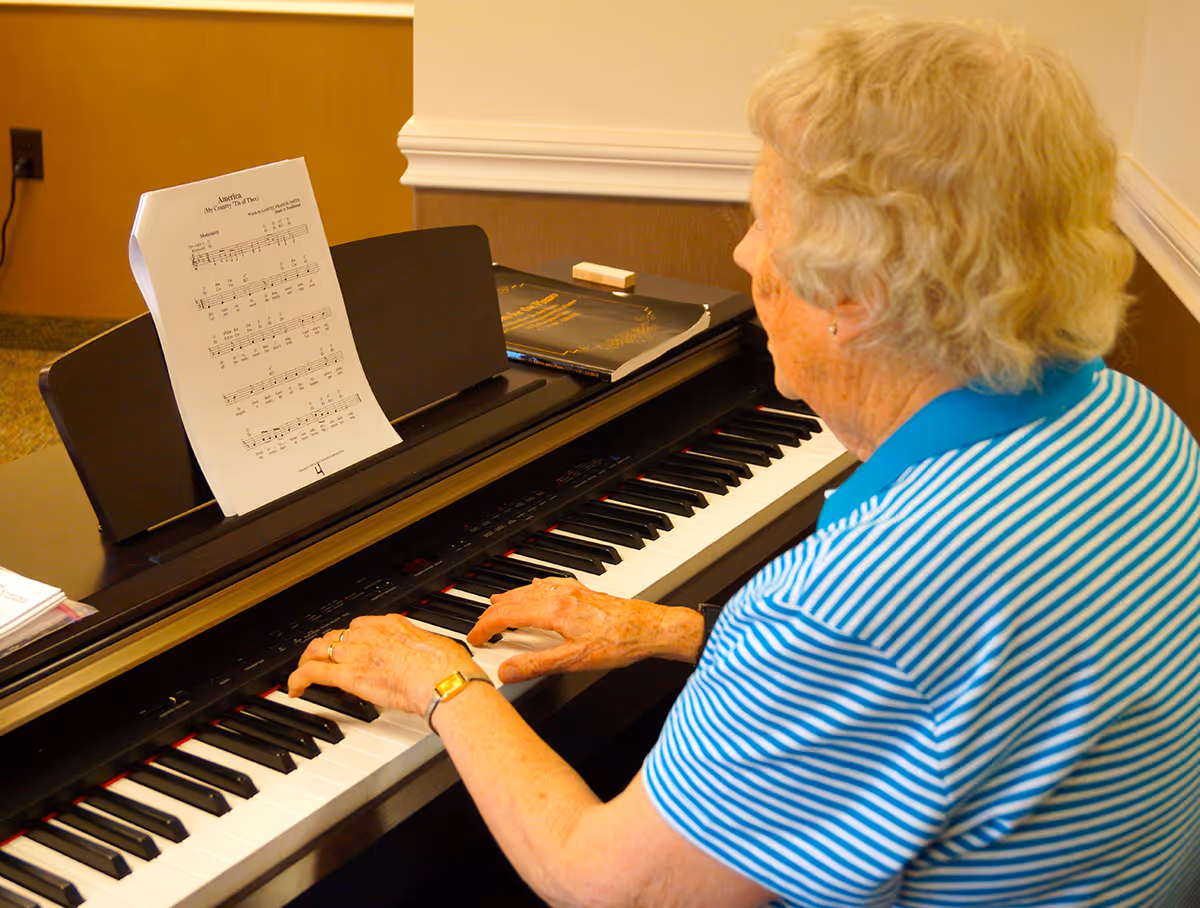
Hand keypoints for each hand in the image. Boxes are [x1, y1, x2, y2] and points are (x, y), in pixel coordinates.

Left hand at [287, 614, 481, 714]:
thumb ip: (426, 649)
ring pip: (319, 650)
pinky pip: (313, 673)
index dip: (352, 638)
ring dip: (309, 661)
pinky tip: (294, 689)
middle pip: (336, 635)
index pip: (360, 626)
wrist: (443, 679)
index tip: (351, 648)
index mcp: (392, 624)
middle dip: (326, 647)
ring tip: (304, 672)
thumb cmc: (448, 667)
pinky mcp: (348, 675)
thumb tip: (431, 656)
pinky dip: (298, 680)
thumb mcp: (437, 647)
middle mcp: (371, 633)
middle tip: (322, 659)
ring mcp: (357, 653)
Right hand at [466, 577, 701, 682]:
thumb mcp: (574, 661)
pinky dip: (534, 588)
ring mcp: (573, 591)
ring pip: (531, 590)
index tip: (475, 638)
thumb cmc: (618, 644)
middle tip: (481, 626)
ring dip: (511, 598)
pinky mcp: (585, 592)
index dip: (485, 627)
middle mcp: (561, 595)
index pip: (507, 616)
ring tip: (498, 604)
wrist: (651, 629)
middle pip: (516, 600)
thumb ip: (537, 665)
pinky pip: (550, 584)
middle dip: (493, 613)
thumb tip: (506, 671)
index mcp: (554, 611)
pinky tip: (537, 589)